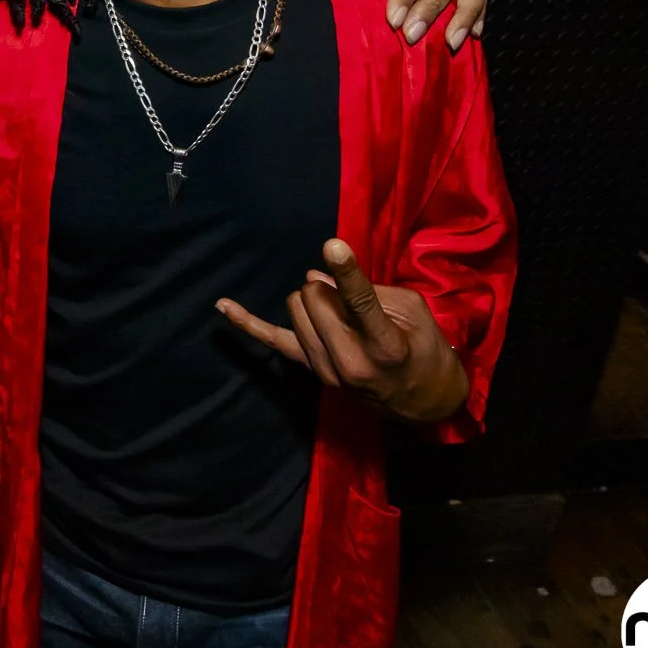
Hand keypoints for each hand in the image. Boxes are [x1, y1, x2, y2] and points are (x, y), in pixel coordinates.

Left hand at [217, 239, 467, 422]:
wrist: (423, 402)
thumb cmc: (425, 349)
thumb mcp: (412, 312)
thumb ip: (369, 291)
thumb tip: (319, 275)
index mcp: (384, 345)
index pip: (361, 303)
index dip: (346, 272)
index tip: (333, 246)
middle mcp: (350, 361)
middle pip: (315, 298)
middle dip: (327, 286)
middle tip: (348, 297)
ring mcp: (325, 369)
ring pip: (295, 309)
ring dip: (312, 299)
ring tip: (339, 311)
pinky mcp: (311, 369)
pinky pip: (273, 340)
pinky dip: (248, 322)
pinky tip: (223, 305)